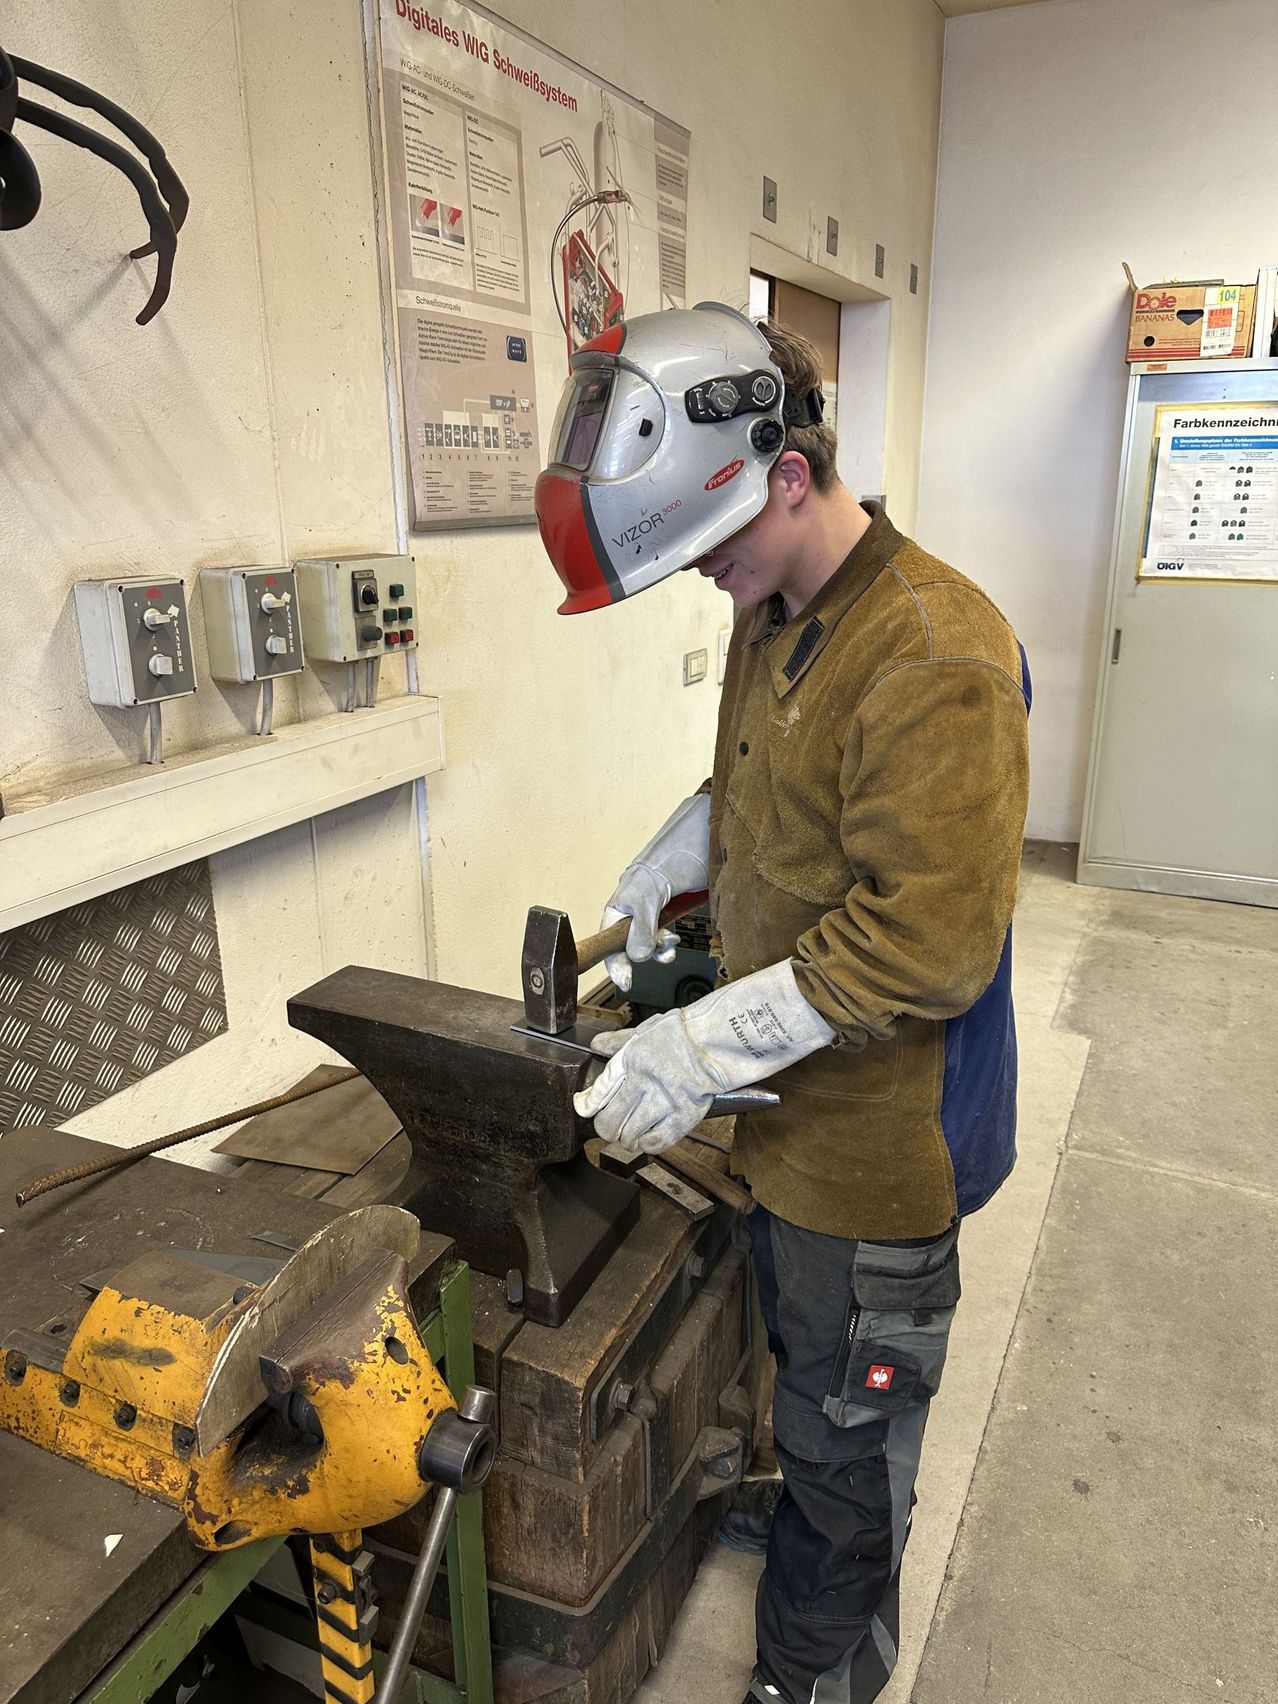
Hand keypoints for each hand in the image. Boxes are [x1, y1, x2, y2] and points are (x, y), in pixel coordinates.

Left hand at [574, 960, 834, 1152]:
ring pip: (631, 1135)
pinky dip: (647, 1144)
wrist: (718, 1041)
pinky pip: (657, 1142)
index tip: (583, 1107)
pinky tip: (645, 1139)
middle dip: (605, 1127)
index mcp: (632, 1060)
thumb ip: (618, 1042)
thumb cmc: (681, 1033)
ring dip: (625, 1138)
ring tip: (627, 1134)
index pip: (599, 1092)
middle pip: (611, 1121)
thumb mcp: (644, 1030)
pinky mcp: (685, 1116)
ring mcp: (665, 1101)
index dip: (586, 1105)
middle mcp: (645, 1083)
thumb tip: (596, 1045)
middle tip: (607, 1125)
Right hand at [602, 793, 710, 991]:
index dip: (613, 960)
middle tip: (653, 963)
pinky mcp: (672, 910)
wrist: (705, 837)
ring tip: (670, 943)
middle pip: (630, 944)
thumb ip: (642, 926)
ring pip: (650, 942)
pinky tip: (675, 938)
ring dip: (660, 948)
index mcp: (621, 902)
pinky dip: (669, 942)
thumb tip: (637, 955)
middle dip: (642, 955)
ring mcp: (653, 910)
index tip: (623, 980)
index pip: (608, 938)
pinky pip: (665, 935)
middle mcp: (634, 908)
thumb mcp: (651, 894)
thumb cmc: (674, 854)